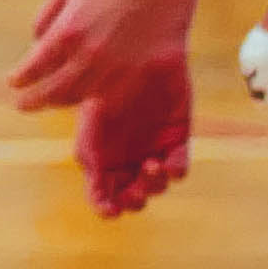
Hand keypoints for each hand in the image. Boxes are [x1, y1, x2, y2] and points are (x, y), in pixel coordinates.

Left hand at [11, 0, 201, 116]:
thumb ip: (46, 17)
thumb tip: (36, 43)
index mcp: (67, 33)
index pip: (33, 69)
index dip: (20, 79)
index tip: (14, 82)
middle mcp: (90, 55)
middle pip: (55, 91)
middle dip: (35, 101)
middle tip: (23, 105)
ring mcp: (119, 64)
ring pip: (83, 97)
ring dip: (63, 101)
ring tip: (54, 100)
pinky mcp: (146, 68)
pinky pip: (117, 94)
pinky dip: (99, 99)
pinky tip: (90, 96)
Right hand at [75, 60, 193, 217]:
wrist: (133, 58)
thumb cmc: (102, 87)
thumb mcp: (89, 124)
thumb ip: (88, 157)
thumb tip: (94, 201)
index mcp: (100, 158)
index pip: (101, 194)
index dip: (105, 206)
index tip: (112, 211)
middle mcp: (126, 159)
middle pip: (131, 195)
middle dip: (134, 199)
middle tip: (137, 191)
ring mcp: (152, 150)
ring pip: (155, 185)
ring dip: (154, 185)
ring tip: (152, 167)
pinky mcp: (176, 140)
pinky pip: (179, 165)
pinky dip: (176, 170)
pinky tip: (169, 165)